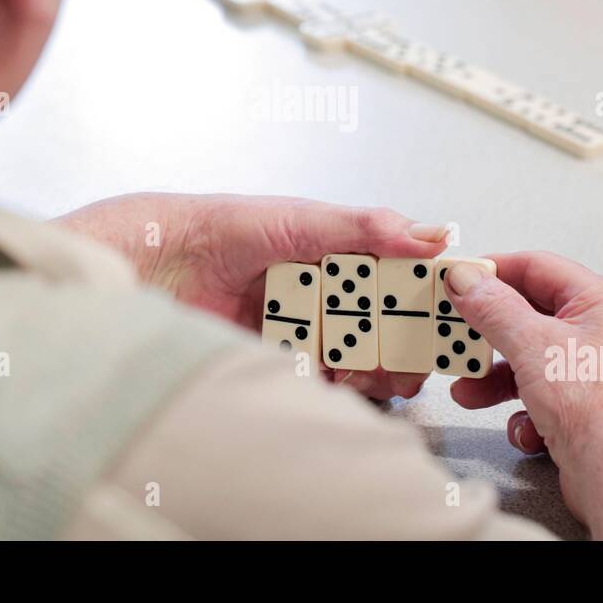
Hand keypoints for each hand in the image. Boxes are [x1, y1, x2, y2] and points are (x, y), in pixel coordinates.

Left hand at [56, 193, 447, 399]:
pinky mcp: (281, 357)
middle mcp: (327, 291)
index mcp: (339, 252)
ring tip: (367, 369)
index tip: (446, 317)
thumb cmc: (223, 229)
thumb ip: (363, 228)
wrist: (156, 264)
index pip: (398, 278)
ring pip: (359, 357)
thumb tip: (428, 234)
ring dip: (372, 368)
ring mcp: (305, 326)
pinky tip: (333, 376)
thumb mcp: (300, 221)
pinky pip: (321, 377)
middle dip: (404, 347)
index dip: (424, 300)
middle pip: (385, 327)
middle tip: (412, 360)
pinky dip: (333, 382)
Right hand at [444, 251, 602, 539]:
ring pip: (533, 362)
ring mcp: (599, 372)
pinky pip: (544, 396)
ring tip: (471, 391)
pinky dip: (525, 411)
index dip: (494, 271)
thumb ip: (493, 308)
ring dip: (497, 380)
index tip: (459, 279)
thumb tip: (468, 280)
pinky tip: (524, 427)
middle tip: (460, 337)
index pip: (539, 267)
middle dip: (490, 337)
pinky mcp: (589, 409)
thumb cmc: (602, 411)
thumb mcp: (532, 345)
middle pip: (532, 317)